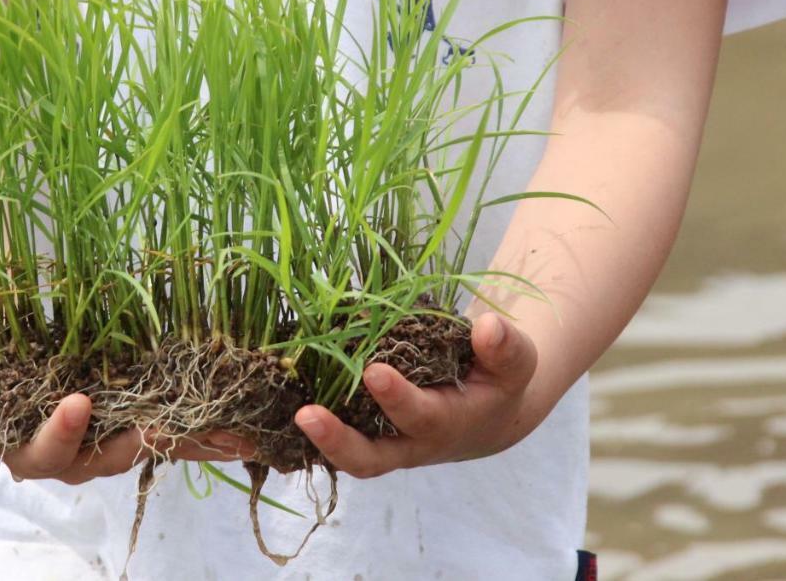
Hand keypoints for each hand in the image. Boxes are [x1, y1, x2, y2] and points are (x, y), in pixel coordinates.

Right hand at [0, 361, 254, 483]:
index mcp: (20, 446)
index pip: (42, 451)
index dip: (60, 432)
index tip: (78, 401)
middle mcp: (67, 454)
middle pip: (105, 458)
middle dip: (140, 441)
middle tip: (168, 422)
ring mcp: (103, 438)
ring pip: (148, 447)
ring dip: (190, 443)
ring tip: (230, 433)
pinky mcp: (132, 418)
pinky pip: (171, 430)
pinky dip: (205, 429)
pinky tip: (244, 428)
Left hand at [292, 313, 540, 478]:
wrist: (487, 410)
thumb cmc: (497, 378)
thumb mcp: (514, 361)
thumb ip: (504, 347)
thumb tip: (486, 326)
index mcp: (446, 423)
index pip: (419, 417)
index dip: (397, 399)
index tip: (373, 371)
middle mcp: (408, 443)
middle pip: (369, 459)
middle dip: (338, 441)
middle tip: (306, 415)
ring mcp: (381, 443)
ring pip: (342, 455)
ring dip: (311, 439)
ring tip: (281, 411)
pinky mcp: (361, 432)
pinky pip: (330, 436)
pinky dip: (304, 427)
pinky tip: (270, 399)